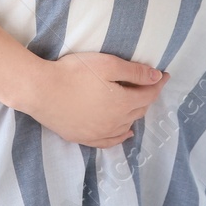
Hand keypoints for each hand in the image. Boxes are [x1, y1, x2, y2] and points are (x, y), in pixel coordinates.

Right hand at [25, 53, 169, 146]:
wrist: (41, 91)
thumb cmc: (74, 72)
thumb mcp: (108, 64)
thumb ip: (134, 72)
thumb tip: (157, 77)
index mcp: (123, 103)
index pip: (149, 94)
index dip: (158, 83)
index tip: (164, 75)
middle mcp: (115, 122)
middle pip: (139, 110)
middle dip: (147, 96)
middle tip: (149, 83)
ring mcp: (99, 133)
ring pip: (126, 125)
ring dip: (135, 113)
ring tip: (137, 102)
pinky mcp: (83, 138)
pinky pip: (110, 141)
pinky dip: (121, 136)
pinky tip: (126, 133)